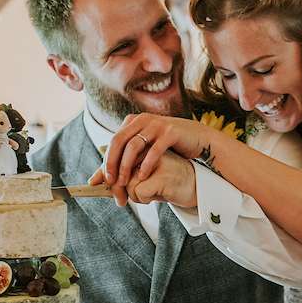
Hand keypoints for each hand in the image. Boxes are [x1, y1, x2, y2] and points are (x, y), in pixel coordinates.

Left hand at [101, 114, 222, 200]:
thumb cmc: (170, 146)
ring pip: (133, 146)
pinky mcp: (170, 132)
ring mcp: (157, 124)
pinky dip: (146, 165)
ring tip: (125, 182)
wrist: (198, 138)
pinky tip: (142, 177)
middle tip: (111, 182)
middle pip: (119, 141)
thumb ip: (128, 155)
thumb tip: (104, 172)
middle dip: (112, 163)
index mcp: (134, 121)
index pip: (114, 141)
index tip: (103, 179)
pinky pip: (154, 150)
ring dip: (126, 166)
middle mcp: (143, 120)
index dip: (106, 160)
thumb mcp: (146, 147)